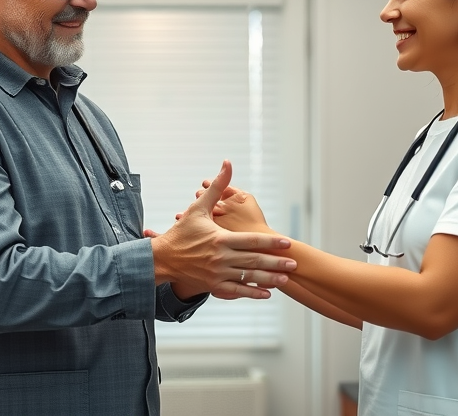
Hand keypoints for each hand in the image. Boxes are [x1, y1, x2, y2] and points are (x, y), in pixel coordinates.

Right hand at [150, 160, 295, 300]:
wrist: (162, 258)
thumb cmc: (182, 231)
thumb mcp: (198, 208)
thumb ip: (217, 187)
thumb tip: (228, 164)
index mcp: (220, 238)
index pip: (252, 241)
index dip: (271, 242)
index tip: (287, 242)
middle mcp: (220, 258)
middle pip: (254, 261)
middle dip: (276, 263)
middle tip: (294, 263)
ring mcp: (217, 274)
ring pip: (248, 277)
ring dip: (268, 279)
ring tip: (285, 279)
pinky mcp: (213, 286)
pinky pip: (236, 291)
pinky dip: (252, 293)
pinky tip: (267, 294)